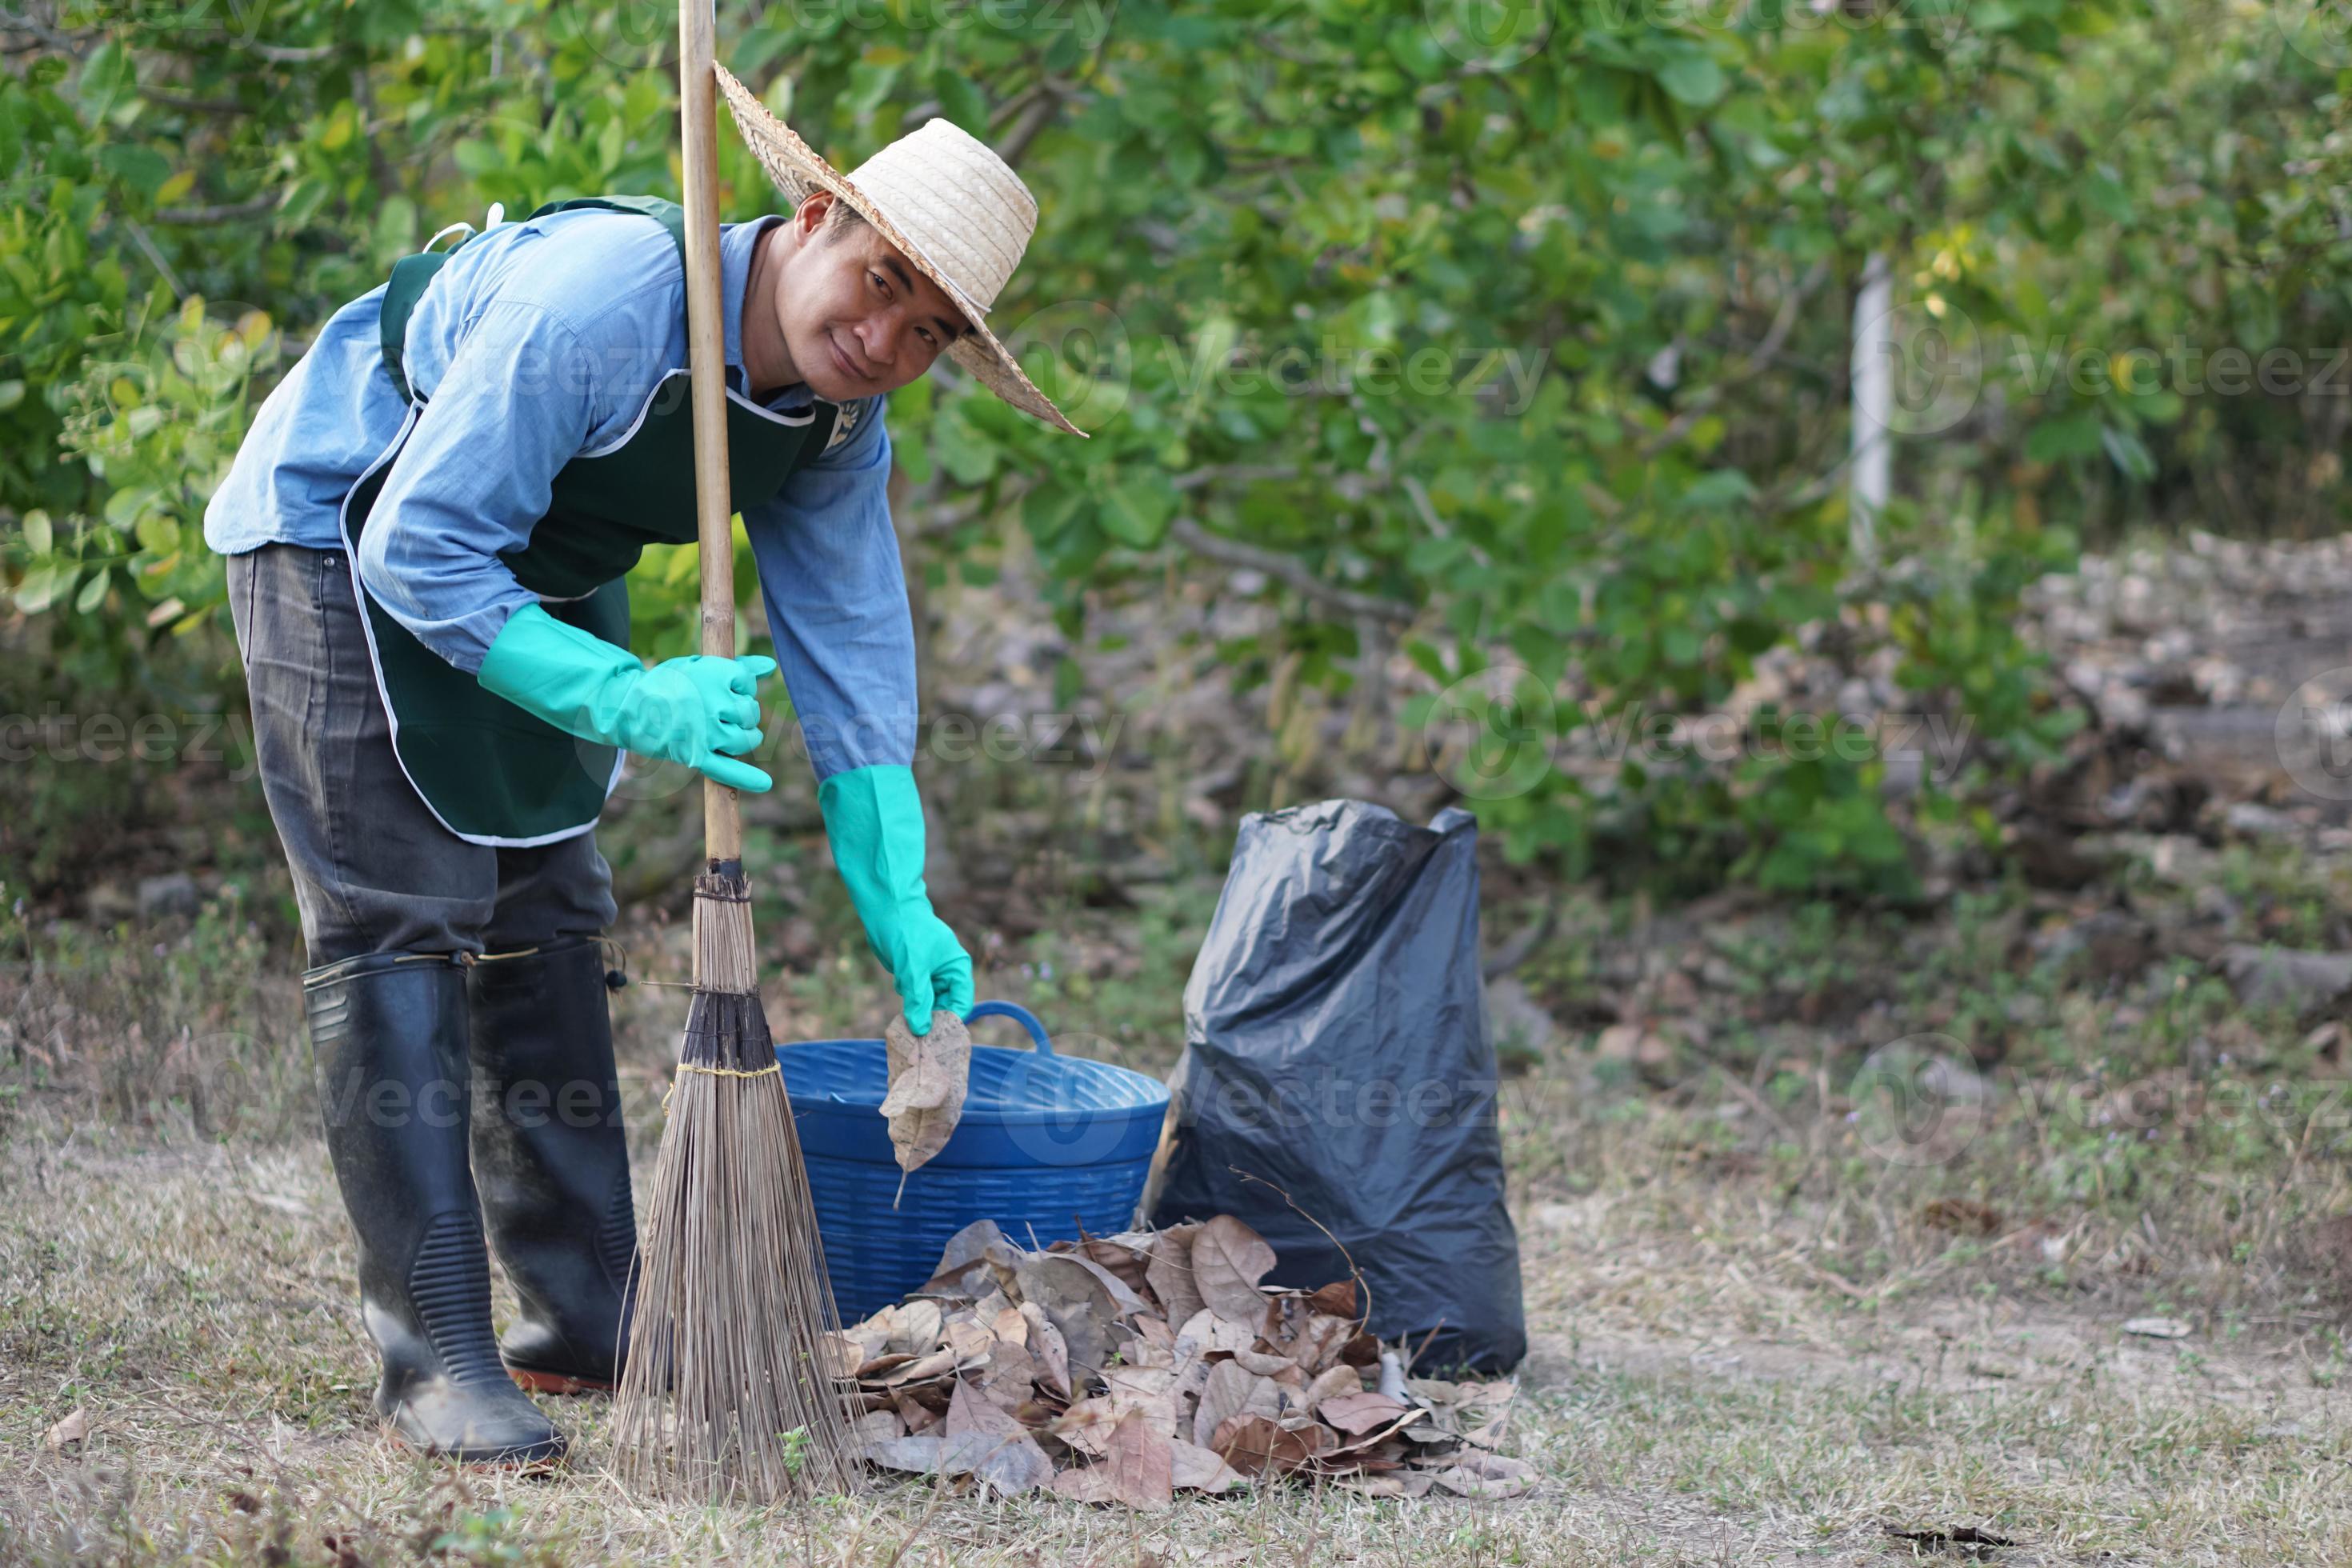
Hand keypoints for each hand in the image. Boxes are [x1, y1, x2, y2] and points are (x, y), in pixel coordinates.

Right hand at [613, 653, 774, 792]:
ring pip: (747, 739)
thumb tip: (770, 666)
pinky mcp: (697, 755)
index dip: (739, 686)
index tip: (725, 688)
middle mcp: (714, 704)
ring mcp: (707, 732)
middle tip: (721, 710)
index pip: (748, 683)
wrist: (628, 706)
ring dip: (745, 736)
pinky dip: (747, 779)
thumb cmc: (668, 683)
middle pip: (750, 712)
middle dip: (742, 711)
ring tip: (731, 731)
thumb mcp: (700, 666)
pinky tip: (765, 784)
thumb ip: (738, 665)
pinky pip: (728, 770)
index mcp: (716, 676)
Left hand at [873, 903, 975, 1036]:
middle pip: (944, 1006)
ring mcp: (929, 974)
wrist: (886, 908)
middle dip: (931, 1020)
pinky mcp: (912, 974)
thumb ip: (918, 1000)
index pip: (961, 1003)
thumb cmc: (906, 932)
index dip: (949, 1021)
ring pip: (926, 1003)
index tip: (934, 1038)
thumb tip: (921, 1030)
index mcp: (957, 968)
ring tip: (905, 1025)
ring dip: (916, 1012)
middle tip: (916, 1038)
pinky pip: (913, 996)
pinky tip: (899, 1001)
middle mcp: (946, 973)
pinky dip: (907, 1002)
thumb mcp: (913, 969)